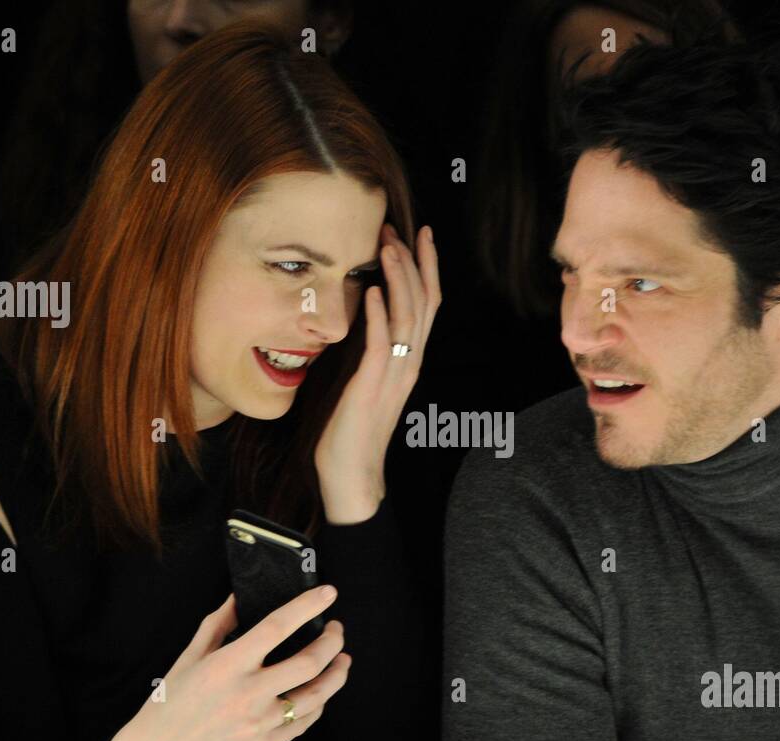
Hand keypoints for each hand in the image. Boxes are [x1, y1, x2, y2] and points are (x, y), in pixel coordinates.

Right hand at [108, 587, 350, 740]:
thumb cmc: (167, 705)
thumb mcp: (188, 658)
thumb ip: (217, 624)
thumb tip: (240, 597)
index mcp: (228, 665)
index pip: (278, 626)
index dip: (308, 606)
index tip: (328, 593)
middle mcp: (248, 693)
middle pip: (310, 661)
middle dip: (333, 641)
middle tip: (337, 630)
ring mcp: (259, 723)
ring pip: (317, 694)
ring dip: (338, 674)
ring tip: (343, 659)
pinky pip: (304, 722)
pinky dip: (319, 704)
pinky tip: (321, 692)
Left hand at [315, 223, 441, 523]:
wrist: (352, 475)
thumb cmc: (352, 430)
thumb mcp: (365, 380)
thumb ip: (370, 351)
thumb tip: (362, 316)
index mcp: (408, 360)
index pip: (426, 305)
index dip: (427, 268)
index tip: (419, 234)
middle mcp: (408, 363)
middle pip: (424, 303)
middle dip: (415, 262)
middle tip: (402, 228)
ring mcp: (394, 374)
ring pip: (407, 317)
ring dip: (399, 279)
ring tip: (389, 247)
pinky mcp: (372, 386)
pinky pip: (380, 344)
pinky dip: (377, 315)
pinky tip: (372, 290)